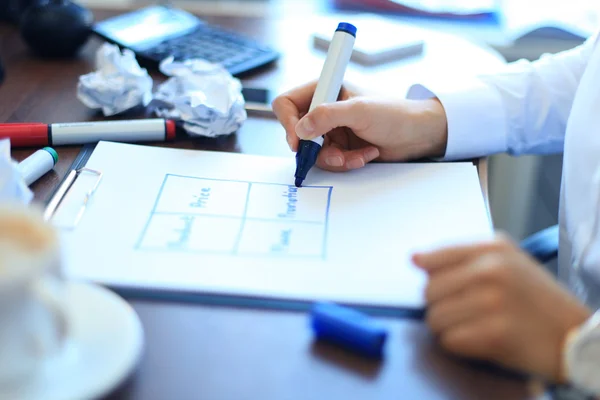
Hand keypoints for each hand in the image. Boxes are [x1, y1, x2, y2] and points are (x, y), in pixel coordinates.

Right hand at [271, 81, 447, 171]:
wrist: (418, 135)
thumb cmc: (394, 114)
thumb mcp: (359, 111)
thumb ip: (327, 116)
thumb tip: (300, 130)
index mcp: (325, 90)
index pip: (288, 103)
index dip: (288, 122)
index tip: (298, 141)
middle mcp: (324, 109)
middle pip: (298, 132)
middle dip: (316, 148)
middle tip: (334, 154)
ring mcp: (332, 130)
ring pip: (314, 152)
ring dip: (335, 158)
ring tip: (358, 155)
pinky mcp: (341, 147)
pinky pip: (330, 161)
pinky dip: (346, 162)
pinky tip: (365, 155)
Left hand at [412, 235, 591, 381]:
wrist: (574, 334)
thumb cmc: (535, 299)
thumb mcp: (508, 262)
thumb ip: (461, 257)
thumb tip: (415, 259)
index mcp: (493, 247)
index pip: (435, 257)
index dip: (429, 275)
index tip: (441, 286)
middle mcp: (492, 269)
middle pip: (428, 291)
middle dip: (442, 305)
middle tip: (467, 311)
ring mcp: (493, 301)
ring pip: (435, 318)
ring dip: (450, 327)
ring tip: (476, 325)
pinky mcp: (494, 333)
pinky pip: (449, 340)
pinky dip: (461, 344)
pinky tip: (482, 339)